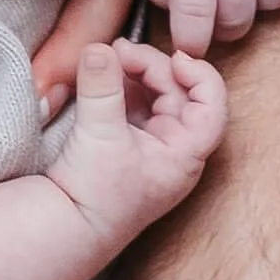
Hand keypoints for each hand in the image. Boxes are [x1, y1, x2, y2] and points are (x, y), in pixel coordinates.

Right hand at [46, 40, 225, 241]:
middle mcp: (175, 150)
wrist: (67, 230)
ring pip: (156, 97)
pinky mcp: (129, 146)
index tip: (175, 56)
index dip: (199, 74)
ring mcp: (153, 148)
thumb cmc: (94, 195)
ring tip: (107, 59)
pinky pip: (134, 107)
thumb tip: (98, 48)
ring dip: (135, 75)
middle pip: (179, 94)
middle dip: (152, 67)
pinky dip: (122, 88)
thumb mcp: (98, 136)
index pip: (212, 105)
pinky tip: (103, 77)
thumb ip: (100, 88)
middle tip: (118, 51)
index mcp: (185, 154)